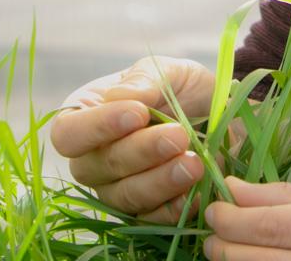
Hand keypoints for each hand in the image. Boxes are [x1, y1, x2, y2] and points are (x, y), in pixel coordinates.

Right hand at [50, 55, 214, 222]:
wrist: (222, 115)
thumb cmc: (184, 89)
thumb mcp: (169, 72)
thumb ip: (144, 80)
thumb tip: (118, 96)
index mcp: (87, 117)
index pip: (68, 133)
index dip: (97, 127)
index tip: (138, 114)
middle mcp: (93, 158)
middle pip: (95, 168)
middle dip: (140, 151)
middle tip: (178, 136)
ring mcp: (116, 188)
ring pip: (123, 196)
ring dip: (159, 181)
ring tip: (194, 164)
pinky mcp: (144, 211)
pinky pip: (149, 219)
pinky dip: (174, 207)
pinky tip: (198, 191)